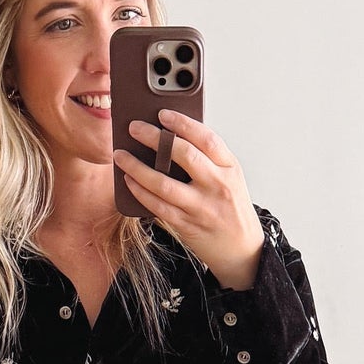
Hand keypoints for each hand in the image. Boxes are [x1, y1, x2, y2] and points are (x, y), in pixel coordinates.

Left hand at [114, 110, 265, 289]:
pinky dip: (140, 192)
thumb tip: (169, 137)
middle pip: (183, 155)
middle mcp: (217, 185)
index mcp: (230, 168)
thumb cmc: (231, 208)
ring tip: (121, 155)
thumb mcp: (230, 178)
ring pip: (163, 183)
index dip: (183, 123)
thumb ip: (208, 159)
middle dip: (155, 138)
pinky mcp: (187, 225)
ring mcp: (202, 207)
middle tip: (134, 127)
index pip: (206, 138)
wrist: (242, 250)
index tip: (162, 114)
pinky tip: (129, 180)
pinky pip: (157, 206)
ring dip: (137, 167)